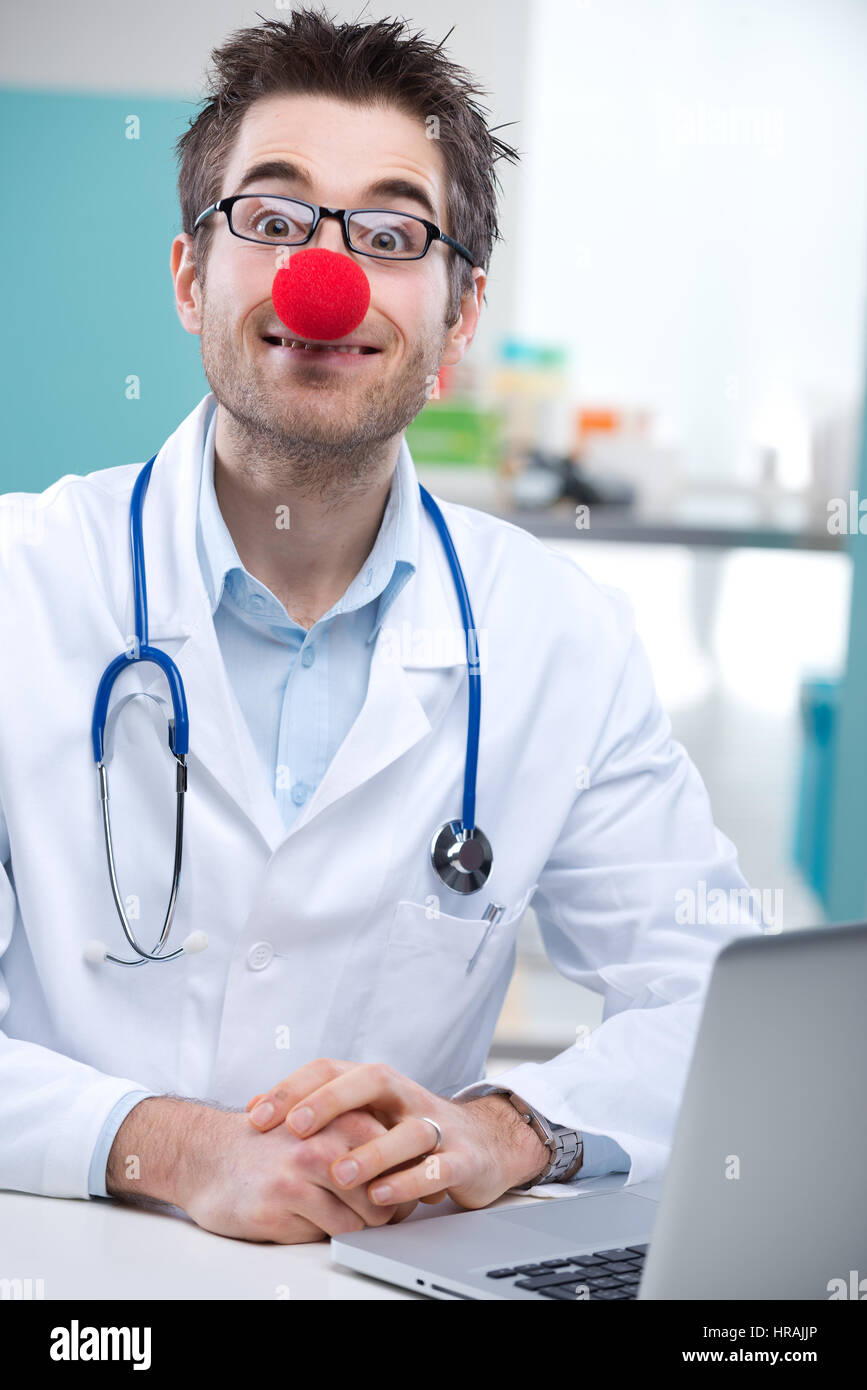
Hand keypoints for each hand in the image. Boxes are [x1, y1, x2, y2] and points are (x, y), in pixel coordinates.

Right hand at [179, 1104, 417, 1241]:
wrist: (205, 1155)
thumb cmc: (269, 1145)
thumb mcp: (320, 1126)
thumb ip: (359, 1141)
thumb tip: (407, 1173)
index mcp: (343, 1116)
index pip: (400, 1159)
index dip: (401, 1184)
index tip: (394, 1194)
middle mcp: (326, 1139)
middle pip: (386, 1194)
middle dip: (384, 1213)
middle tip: (370, 1214)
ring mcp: (302, 1171)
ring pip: (361, 1220)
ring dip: (355, 1228)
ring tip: (332, 1214)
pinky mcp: (281, 1202)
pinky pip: (329, 1234)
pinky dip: (325, 1235)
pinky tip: (303, 1218)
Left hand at [246, 1059, 550, 1210]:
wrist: (484, 1143)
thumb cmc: (408, 1129)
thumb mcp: (365, 1113)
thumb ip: (317, 1109)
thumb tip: (254, 1107)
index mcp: (378, 1083)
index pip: (332, 1068)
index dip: (293, 1088)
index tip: (256, 1116)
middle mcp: (406, 1096)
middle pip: (371, 1081)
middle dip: (330, 1101)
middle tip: (294, 1129)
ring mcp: (437, 1126)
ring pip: (409, 1130)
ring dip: (372, 1152)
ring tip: (339, 1174)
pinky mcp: (462, 1159)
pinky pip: (437, 1168)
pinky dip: (410, 1183)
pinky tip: (382, 1197)